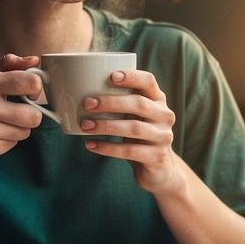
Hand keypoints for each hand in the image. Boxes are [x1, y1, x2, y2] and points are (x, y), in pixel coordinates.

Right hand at [0, 54, 43, 167]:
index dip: (36, 89)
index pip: (31, 82)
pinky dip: (4, 141)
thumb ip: (6, 65)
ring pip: (24, 132)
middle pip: (34, 116)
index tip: (30, 93)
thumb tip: (35, 59)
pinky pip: (12, 145)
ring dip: (14, 129)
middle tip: (14, 113)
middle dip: (28, 115)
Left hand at [80, 69, 181, 193]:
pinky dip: (108, 148)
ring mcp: (163, 137)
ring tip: (85, 125)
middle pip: (139, 104)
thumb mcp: (134, 115)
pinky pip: (130, 151)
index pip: (148, 81)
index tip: (111, 76)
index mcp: (158, 99)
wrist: (160, 167)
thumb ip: (119, 101)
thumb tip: (79, 89)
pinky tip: (91, 144)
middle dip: (111, 103)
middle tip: (87, 104)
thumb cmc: (139, 133)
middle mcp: (165, 116)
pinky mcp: (157, 157)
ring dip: (107, 126)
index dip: (131, 77)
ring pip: (134, 128)